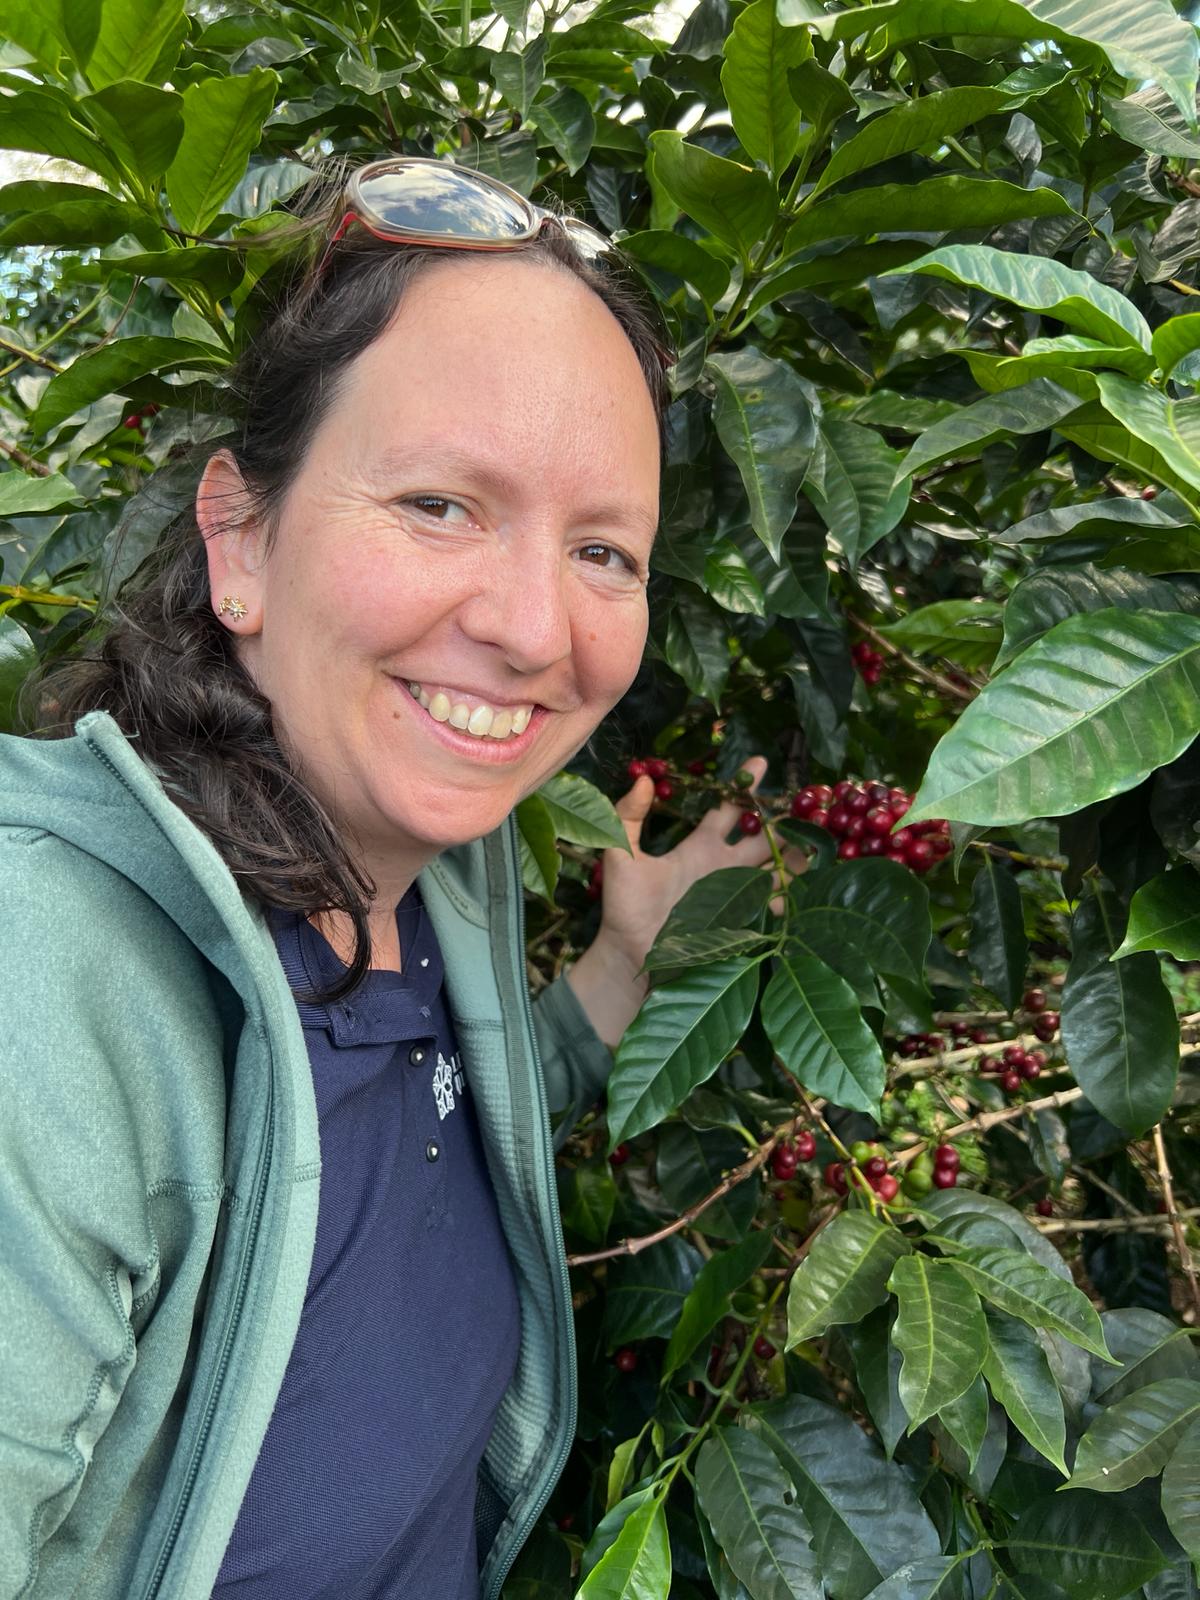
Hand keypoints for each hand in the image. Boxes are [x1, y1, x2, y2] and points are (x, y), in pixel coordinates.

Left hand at [566, 756, 793, 1047]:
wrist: (630, 955)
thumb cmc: (624, 906)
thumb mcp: (621, 856)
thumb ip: (629, 817)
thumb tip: (642, 777)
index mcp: (700, 847)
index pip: (728, 808)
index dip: (744, 786)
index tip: (762, 760)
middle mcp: (724, 867)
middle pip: (764, 837)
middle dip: (786, 822)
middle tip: (809, 808)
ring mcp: (737, 895)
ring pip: (777, 870)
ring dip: (797, 858)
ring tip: (819, 848)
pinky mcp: (742, 923)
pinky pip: (773, 908)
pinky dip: (791, 899)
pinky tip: (806, 893)